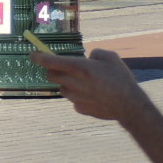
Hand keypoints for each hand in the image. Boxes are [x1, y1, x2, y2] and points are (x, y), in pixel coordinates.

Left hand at [31, 48, 145, 121]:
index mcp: (78, 67)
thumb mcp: (110, 57)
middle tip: (64, 68)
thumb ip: (95, 53)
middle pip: (51, 75)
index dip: (38, 57)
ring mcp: (75, 97)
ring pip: (62, 88)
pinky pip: (74, 101)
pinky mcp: (80, 109)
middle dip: (53, 70)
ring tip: (84, 83)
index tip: (32, 55)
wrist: (129, 106)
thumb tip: (89, 57)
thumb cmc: (120, 79)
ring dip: (67, 84)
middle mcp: (72, 82)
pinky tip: (92, 96)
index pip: (49, 61)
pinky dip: (78, 97)